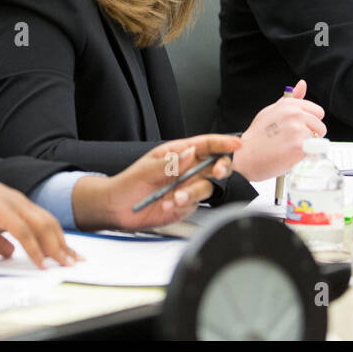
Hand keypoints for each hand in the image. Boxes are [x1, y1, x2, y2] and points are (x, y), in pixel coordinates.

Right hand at [0, 159, 79, 268]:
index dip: (58, 239)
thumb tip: (9, 253)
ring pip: (43, 228)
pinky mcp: (2, 211)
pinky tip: (41, 262)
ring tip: (65, 264)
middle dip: (64, 245)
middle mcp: (19, 203)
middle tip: (76, 262)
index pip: (45, 223)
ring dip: (56, 248)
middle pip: (50, 226)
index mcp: (16, 205)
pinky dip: (35, 249)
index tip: (67, 254)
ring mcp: (12, 206)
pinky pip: (24, 233)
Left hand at [72, 134, 241, 231]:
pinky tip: (168, 204)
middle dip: (221, 167)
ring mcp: (187, 187)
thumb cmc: (128, 183)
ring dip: (193, 192)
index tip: (235, 144)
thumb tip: (190, 153)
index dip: (222, 143)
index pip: (205, 145)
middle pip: (215, 164)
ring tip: (175, 198)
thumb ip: (169, 164)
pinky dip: (183, 204)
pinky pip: (194, 204)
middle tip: (216, 172)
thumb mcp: (146, 170)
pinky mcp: (185, 205)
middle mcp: (186, 169)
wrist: (117, 208)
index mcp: (177, 153)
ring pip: (206, 187)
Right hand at [234, 79, 325, 180]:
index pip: (317, 111)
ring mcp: (297, 130)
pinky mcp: (299, 147)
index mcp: (289, 105)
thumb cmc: (257, 136)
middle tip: (294, 140)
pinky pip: (313, 152)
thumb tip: (302, 84)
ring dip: (307, 147)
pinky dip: (305, 157)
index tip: (301, 127)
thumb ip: (291, 99)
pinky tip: (291, 156)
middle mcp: (294, 114)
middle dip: (311, 135)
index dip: (310, 122)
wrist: (246, 156)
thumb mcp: (271, 111)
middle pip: (320, 126)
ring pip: (317, 140)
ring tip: (290, 148)